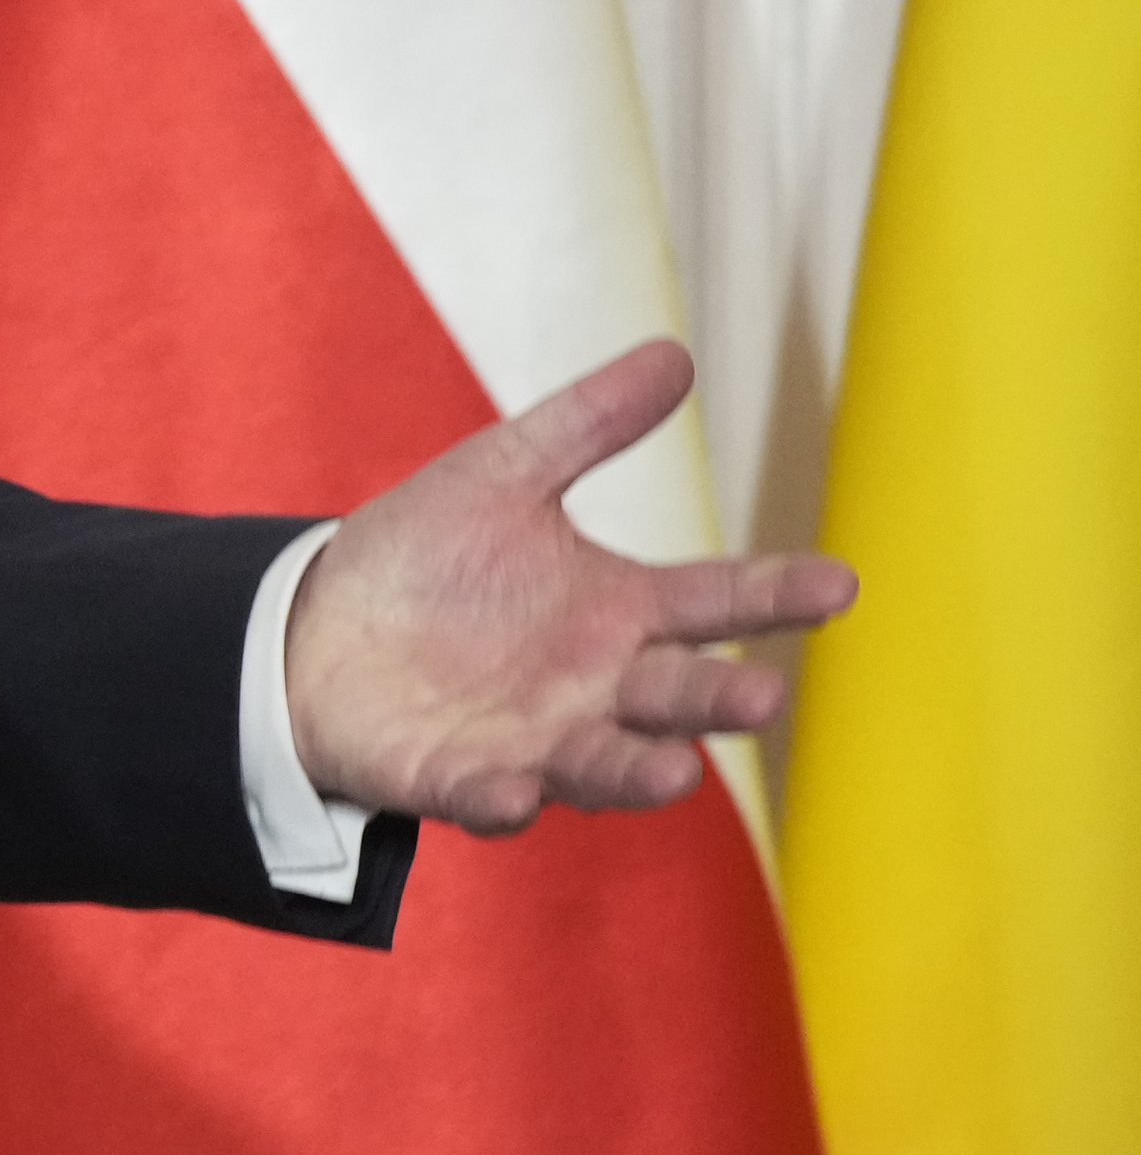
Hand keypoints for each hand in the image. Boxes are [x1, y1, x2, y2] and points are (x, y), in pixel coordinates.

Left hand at [285, 338, 844, 830]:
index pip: (716, 600)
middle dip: (717, 700)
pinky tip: (515, 793)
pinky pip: (486, 795)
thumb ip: (587, 424)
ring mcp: (532, 739)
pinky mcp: (457, 776)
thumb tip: (676, 354)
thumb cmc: (425, 555)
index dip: (776, 594)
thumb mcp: (502, 474)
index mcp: (619, 609)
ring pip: (602, 763)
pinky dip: (502, 800)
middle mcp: (594, 685)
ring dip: (636, 771)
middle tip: (762, 696)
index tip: (838, 582)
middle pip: (675, 696)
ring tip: (676, 772)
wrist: (314, 624)